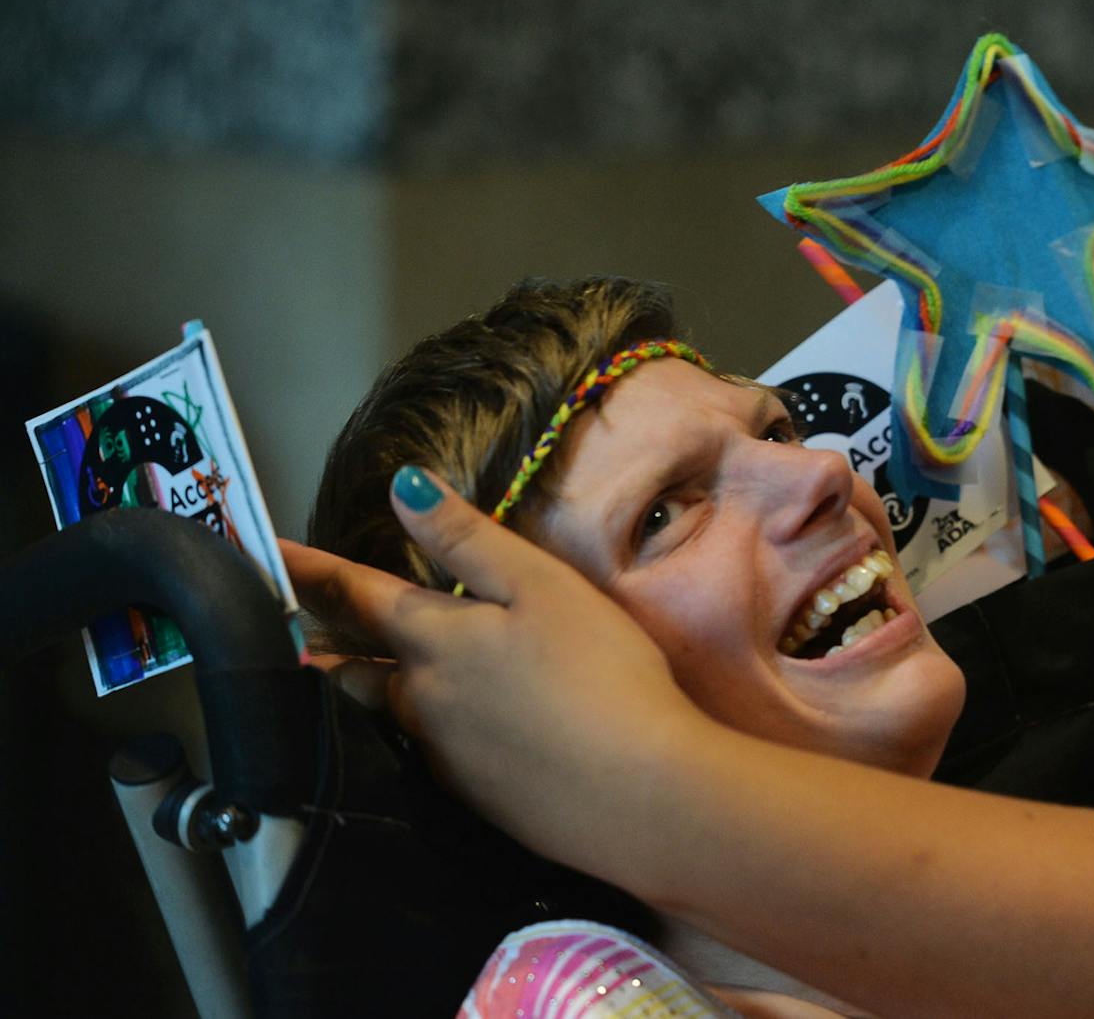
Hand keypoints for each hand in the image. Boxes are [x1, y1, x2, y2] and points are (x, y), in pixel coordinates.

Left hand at [279, 467, 708, 886]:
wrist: (637, 793)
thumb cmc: (600, 673)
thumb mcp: (543, 586)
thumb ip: (468, 539)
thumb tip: (402, 487)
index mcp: (435, 639)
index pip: (356, 594)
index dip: (310, 569)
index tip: (265, 550)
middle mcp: (421, 700)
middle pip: (353, 667)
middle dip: (321, 641)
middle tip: (293, 625)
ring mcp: (442, 755)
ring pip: (384, 712)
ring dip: (356, 687)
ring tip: (341, 673)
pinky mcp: (473, 796)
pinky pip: (422, 750)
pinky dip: (411, 728)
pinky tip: (434, 729)